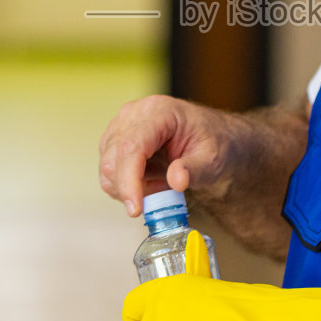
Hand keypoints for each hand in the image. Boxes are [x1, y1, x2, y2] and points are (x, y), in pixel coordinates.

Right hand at [98, 95, 235, 217]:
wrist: (210, 138)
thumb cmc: (211, 143)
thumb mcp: (212, 159)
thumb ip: (194, 169)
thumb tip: (177, 180)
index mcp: (158, 111)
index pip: (131, 147)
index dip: (129, 180)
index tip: (136, 209)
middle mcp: (134, 114)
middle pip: (113, 159)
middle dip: (132, 188)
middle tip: (163, 193)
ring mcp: (121, 126)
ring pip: (108, 168)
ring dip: (131, 187)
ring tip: (162, 182)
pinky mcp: (115, 141)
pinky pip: (110, 172)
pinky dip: (127, 185)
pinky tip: (152, 179)